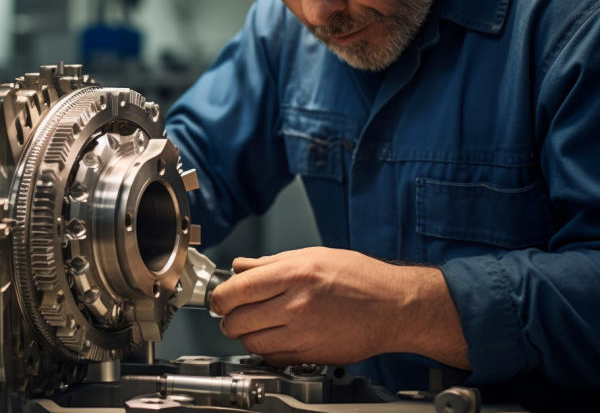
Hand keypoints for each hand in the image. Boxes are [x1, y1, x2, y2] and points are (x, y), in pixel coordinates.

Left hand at [208, 246, 468, 368]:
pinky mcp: (311, 354)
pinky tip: (274, 338)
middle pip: (238, 320)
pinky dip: (266, 350)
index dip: (219, 297)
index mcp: (295, 274)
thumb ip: (272, 263)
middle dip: (228, 318)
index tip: (218, 299)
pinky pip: (273, 358)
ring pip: (252, 343)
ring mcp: (304, 333)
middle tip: (231, 314)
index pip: (237, 290)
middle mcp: (296, 304)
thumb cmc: (360, 278)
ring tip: (252, 325)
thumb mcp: (313, 256)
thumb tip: (241, 267)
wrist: (395, 306)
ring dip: (245, 336)